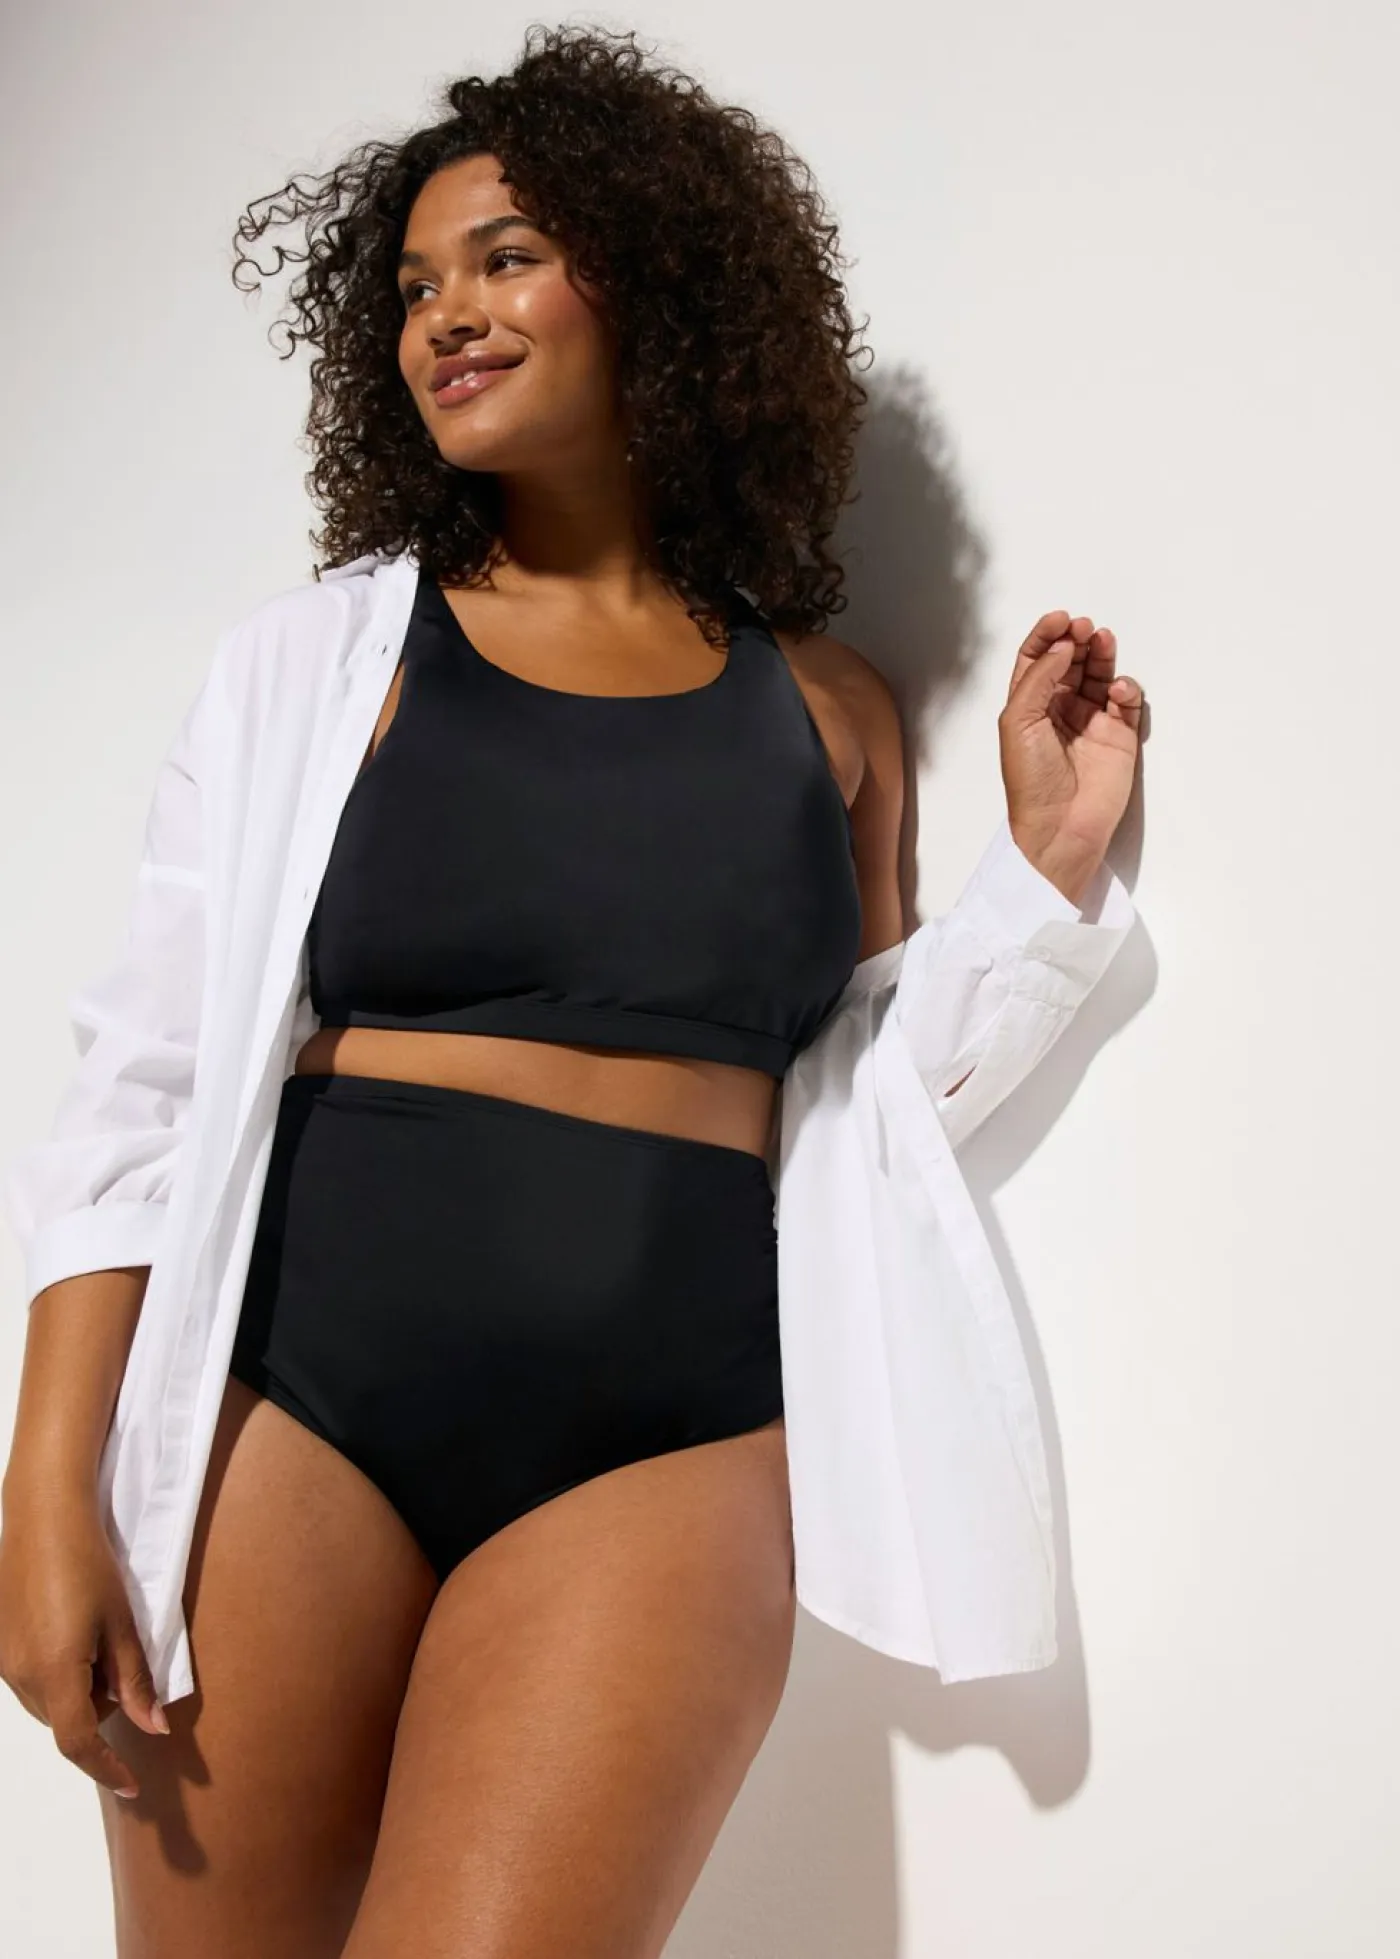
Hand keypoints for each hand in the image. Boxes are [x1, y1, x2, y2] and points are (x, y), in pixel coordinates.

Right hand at [0, 1491, 169, 1799]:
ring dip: (79, 1691)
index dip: (105, 1769)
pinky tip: (73, 1631)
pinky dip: (59, 1674)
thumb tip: (154, 1729)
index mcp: (54, 1672)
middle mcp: (20, 1676)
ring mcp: (3, 1663)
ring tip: (97, 1638)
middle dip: (100, 1709)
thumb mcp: (123, 1623)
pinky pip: (33, 1682)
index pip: (78, 1742)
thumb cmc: (89, 1564)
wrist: (43, 1518)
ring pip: (49, 1705)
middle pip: (66, 1722)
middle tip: (121, 1662)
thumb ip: (136, 1682)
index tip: (131, 1784)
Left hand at [998, 611, 1143, 903]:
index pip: (1037, 660)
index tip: (1061, 619)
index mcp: (1029, 707)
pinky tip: (1118, 690)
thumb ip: (1040, 678)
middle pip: (1071, 662)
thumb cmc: (1031, 781)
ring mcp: (1091, 722)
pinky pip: (1127, 703)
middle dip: (1077, 640)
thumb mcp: (1019, 721)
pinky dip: (1126, 689)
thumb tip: (1063, 646)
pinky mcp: (1119, 737)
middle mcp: (1060, 711)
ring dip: (1102, 655)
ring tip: (1103, 640)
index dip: (1047, 636)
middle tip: (1084, 628)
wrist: (1060, 826)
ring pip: (1100, 675)